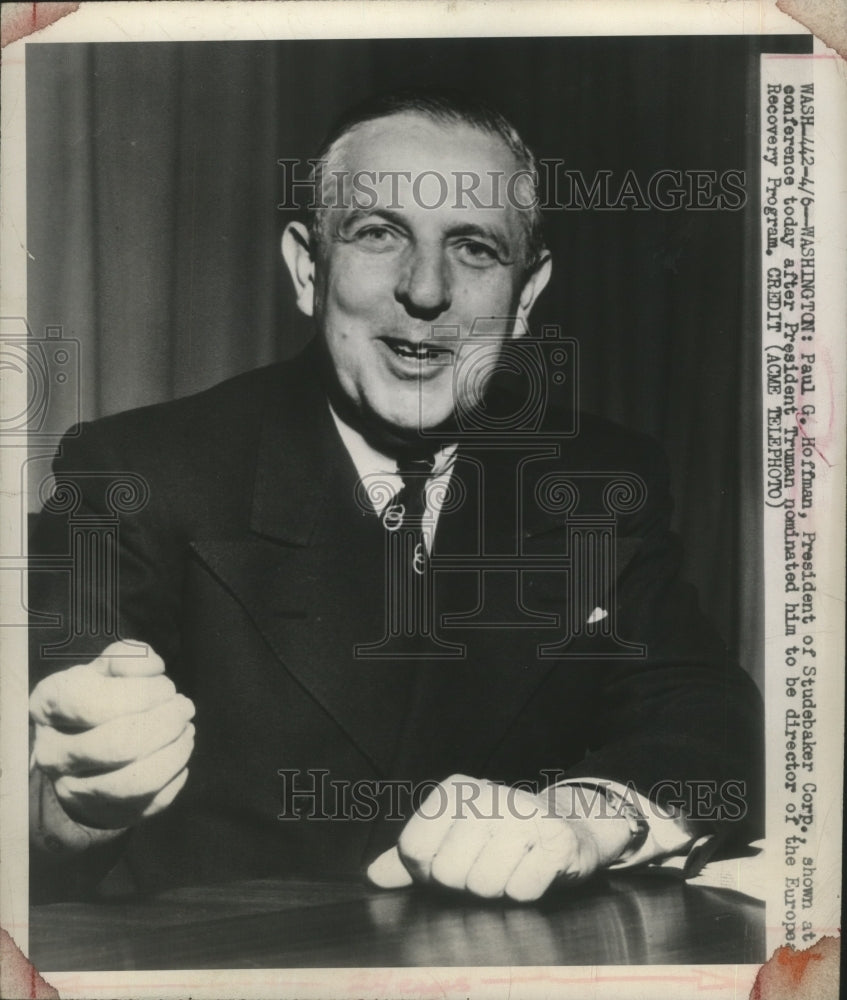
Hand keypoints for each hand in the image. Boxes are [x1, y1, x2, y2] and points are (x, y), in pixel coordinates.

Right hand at [29, 641, 194, 829]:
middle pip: (120, 745)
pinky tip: (178, 752)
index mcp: (49, 706)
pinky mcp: (106, 813)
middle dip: (166, 723)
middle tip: (185, 707)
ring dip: (176, 751)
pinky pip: (152, 801)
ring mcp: (75, 790)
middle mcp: (53, 752)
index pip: (96, 704)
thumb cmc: (102, 697)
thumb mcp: (108, 667)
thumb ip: (129, 656)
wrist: (87, 748)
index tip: (166, 686)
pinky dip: (176, 774)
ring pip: (138, 781)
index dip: (143, 694)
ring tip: (187, 730)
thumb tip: (152, 667)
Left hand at [367, 774, 632, 901]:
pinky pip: (521, 890)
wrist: (564, 830)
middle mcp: (487, 794)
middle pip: (445, 873)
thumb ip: (410, 858)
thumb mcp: (451, 841)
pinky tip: (534, 869)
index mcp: (455, 790)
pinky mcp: (557, 839)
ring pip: (483, 885)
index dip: (428, 871)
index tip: (451, 858)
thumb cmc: (497, 841)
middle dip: (464, 882)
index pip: (413, 850)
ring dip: (496, 888)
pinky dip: (526, 890)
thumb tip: (373, 875)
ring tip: (510, 866)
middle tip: (486, 864)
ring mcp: (524, 814)